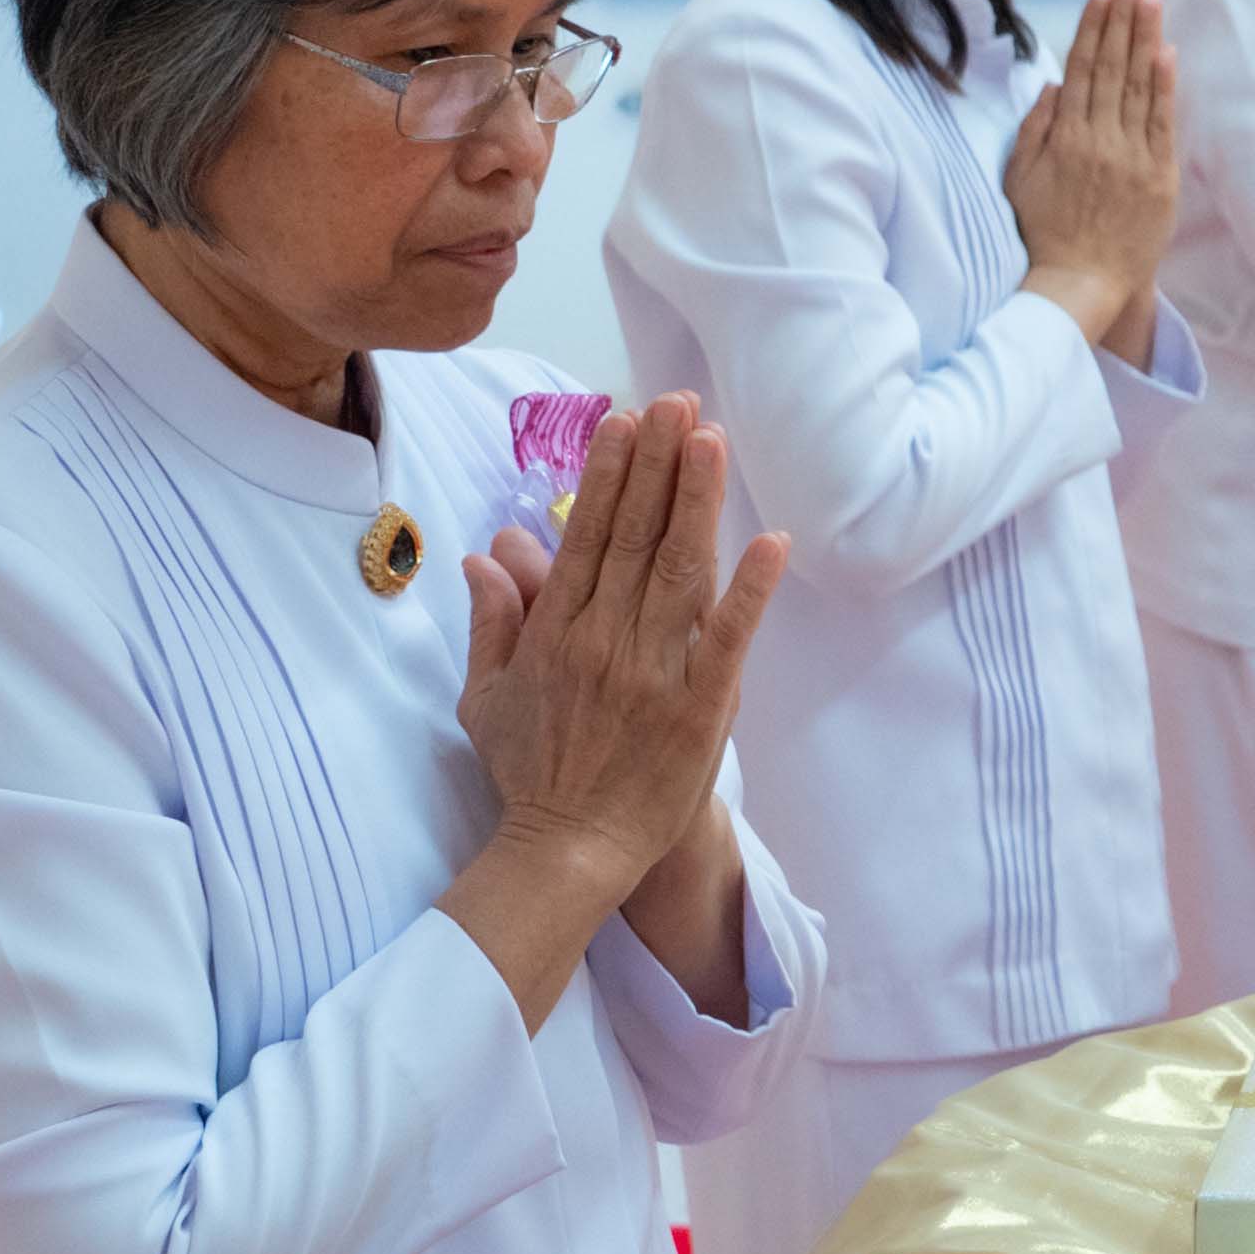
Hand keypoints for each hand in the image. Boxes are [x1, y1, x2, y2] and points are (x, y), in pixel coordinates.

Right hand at [455, 396, 785, 885]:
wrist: (568, 851)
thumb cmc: (530, 772)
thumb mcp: (486, 696)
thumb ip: (491, 621)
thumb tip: (483, 552)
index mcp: (556, 634)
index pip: (586, 537)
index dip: (609, 476)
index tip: (626, 422)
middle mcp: (604, 642)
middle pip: (636, 538)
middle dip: (657, 465)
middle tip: (677, 401)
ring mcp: (654, 673)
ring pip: (679, 572)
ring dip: (697, 502)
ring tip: (711, 439)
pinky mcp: (700, 708)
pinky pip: (727, 640)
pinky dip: (749, 591)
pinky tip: (771, 542)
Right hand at [1002, 0, 1179, 347]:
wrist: (1082, 281)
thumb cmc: (1044, 231)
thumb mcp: (1020, 178)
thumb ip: (1034, 128)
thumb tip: (1052, 84)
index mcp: (1064, 137)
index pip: (1082, 70)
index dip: (1093, 29)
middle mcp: (1100, 140)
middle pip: (1113, 68)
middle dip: (1123, 22)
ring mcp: (1132, 157)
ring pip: (1140, 87)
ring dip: (1147, 40)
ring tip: (1152, 2)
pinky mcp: (1159, 176)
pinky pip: (1163, 122)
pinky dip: (1165, 86)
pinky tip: (1167, 52)